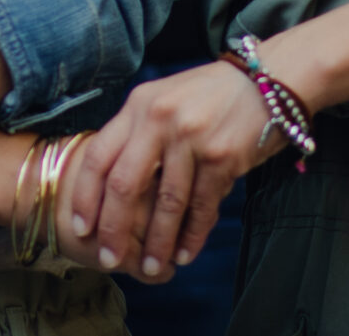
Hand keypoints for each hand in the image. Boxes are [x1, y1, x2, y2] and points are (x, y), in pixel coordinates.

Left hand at [63, 61, 278, 282]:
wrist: (269, 80)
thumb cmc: (212, 94)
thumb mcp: (165, 98)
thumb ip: (138, 130)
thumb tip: (109, 180)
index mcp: (139, 104)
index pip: (99, 155)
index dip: (85, 196)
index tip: (80, 227)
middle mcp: (160, 118)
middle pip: (124, 185)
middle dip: (113, 229)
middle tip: (109, 258)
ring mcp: (191, 137)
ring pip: (166, 203)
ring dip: (157, 243)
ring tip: (152, 268)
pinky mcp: (222, 157)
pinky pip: (201, 206)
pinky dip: (192, 236)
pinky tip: (184, 254)